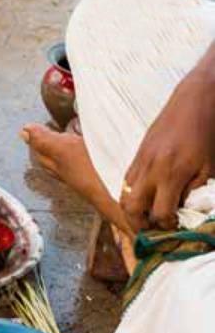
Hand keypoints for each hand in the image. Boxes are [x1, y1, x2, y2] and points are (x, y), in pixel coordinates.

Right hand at [121, 71, 214, 230]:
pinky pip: (126, 181)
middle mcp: (151, 170)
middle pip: (132, 208)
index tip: (173, 227)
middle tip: (149, 231)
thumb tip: (183, 208)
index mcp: (172, 174)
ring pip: (124, 195)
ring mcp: (140, 162)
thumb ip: (195, 190)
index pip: (160, 212)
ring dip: (132, 210)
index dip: (166, 225)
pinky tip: (144, 196)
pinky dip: (132, 194)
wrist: (193, 102)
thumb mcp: (209, 165)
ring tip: (144, 216)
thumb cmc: (206, 133)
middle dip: (138, 224)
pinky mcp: (137, 155)